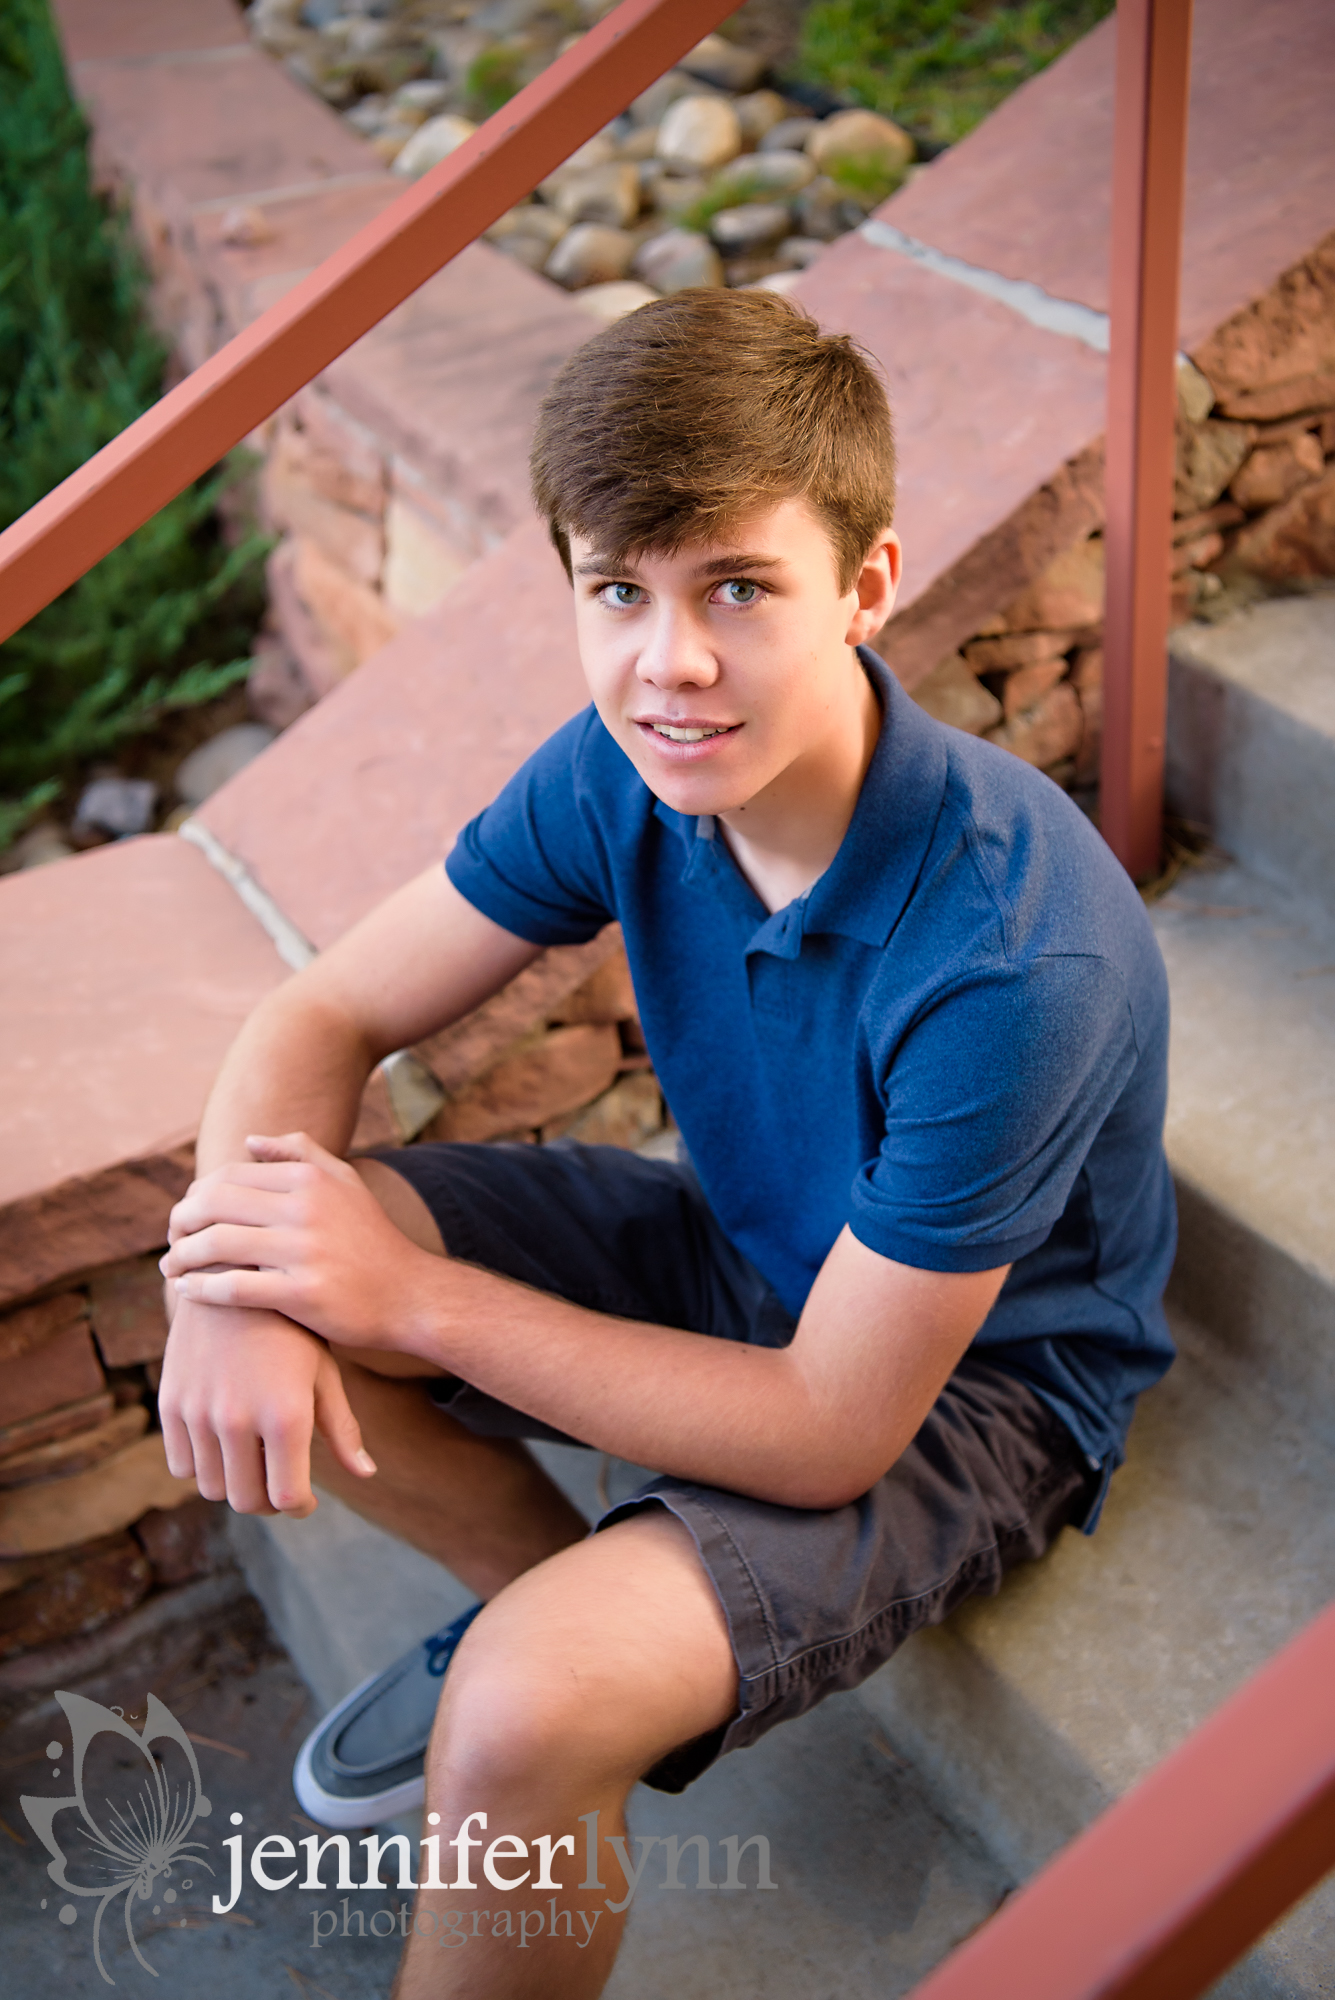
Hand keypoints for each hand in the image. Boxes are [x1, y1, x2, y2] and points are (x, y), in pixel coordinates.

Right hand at [157, 1295, 375, 1516]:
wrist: (235, 1273)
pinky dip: (203, 1465)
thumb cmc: (293, 1326)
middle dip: (269, 1501)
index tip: (304, 1499)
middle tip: (280, 1483)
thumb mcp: (323, 1372)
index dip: (298, 1506)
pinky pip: (181, 1464)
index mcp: (285, 1414)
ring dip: (235, 1484)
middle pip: (247, 1500)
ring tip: (254, 1462)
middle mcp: (238, 1418)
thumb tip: (366, 1474)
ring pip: (212, 1487)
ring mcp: (199, 1411)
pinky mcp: (171, 1402)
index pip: (286, 1498)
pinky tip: (225, 1445)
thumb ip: (341, 1428)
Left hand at [160, 1132, 437, 1351]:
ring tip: (170, 1268)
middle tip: (171, 1240)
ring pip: (217, 1244)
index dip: (195, 1194)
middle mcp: (306, 1209)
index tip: (185, 1216)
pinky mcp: (303, 1294)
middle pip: (213, 1204)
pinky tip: (186, 1291)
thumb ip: (302, 1154)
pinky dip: (200, 1289)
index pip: (228, 1176)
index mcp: (310, 1179)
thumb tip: (250, 1140)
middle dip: (179, 1222)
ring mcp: (304, 1251)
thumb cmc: (372, 1240)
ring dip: (180, 1256)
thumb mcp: (346, 1184)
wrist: (411, 1295)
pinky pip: (234, 1288)